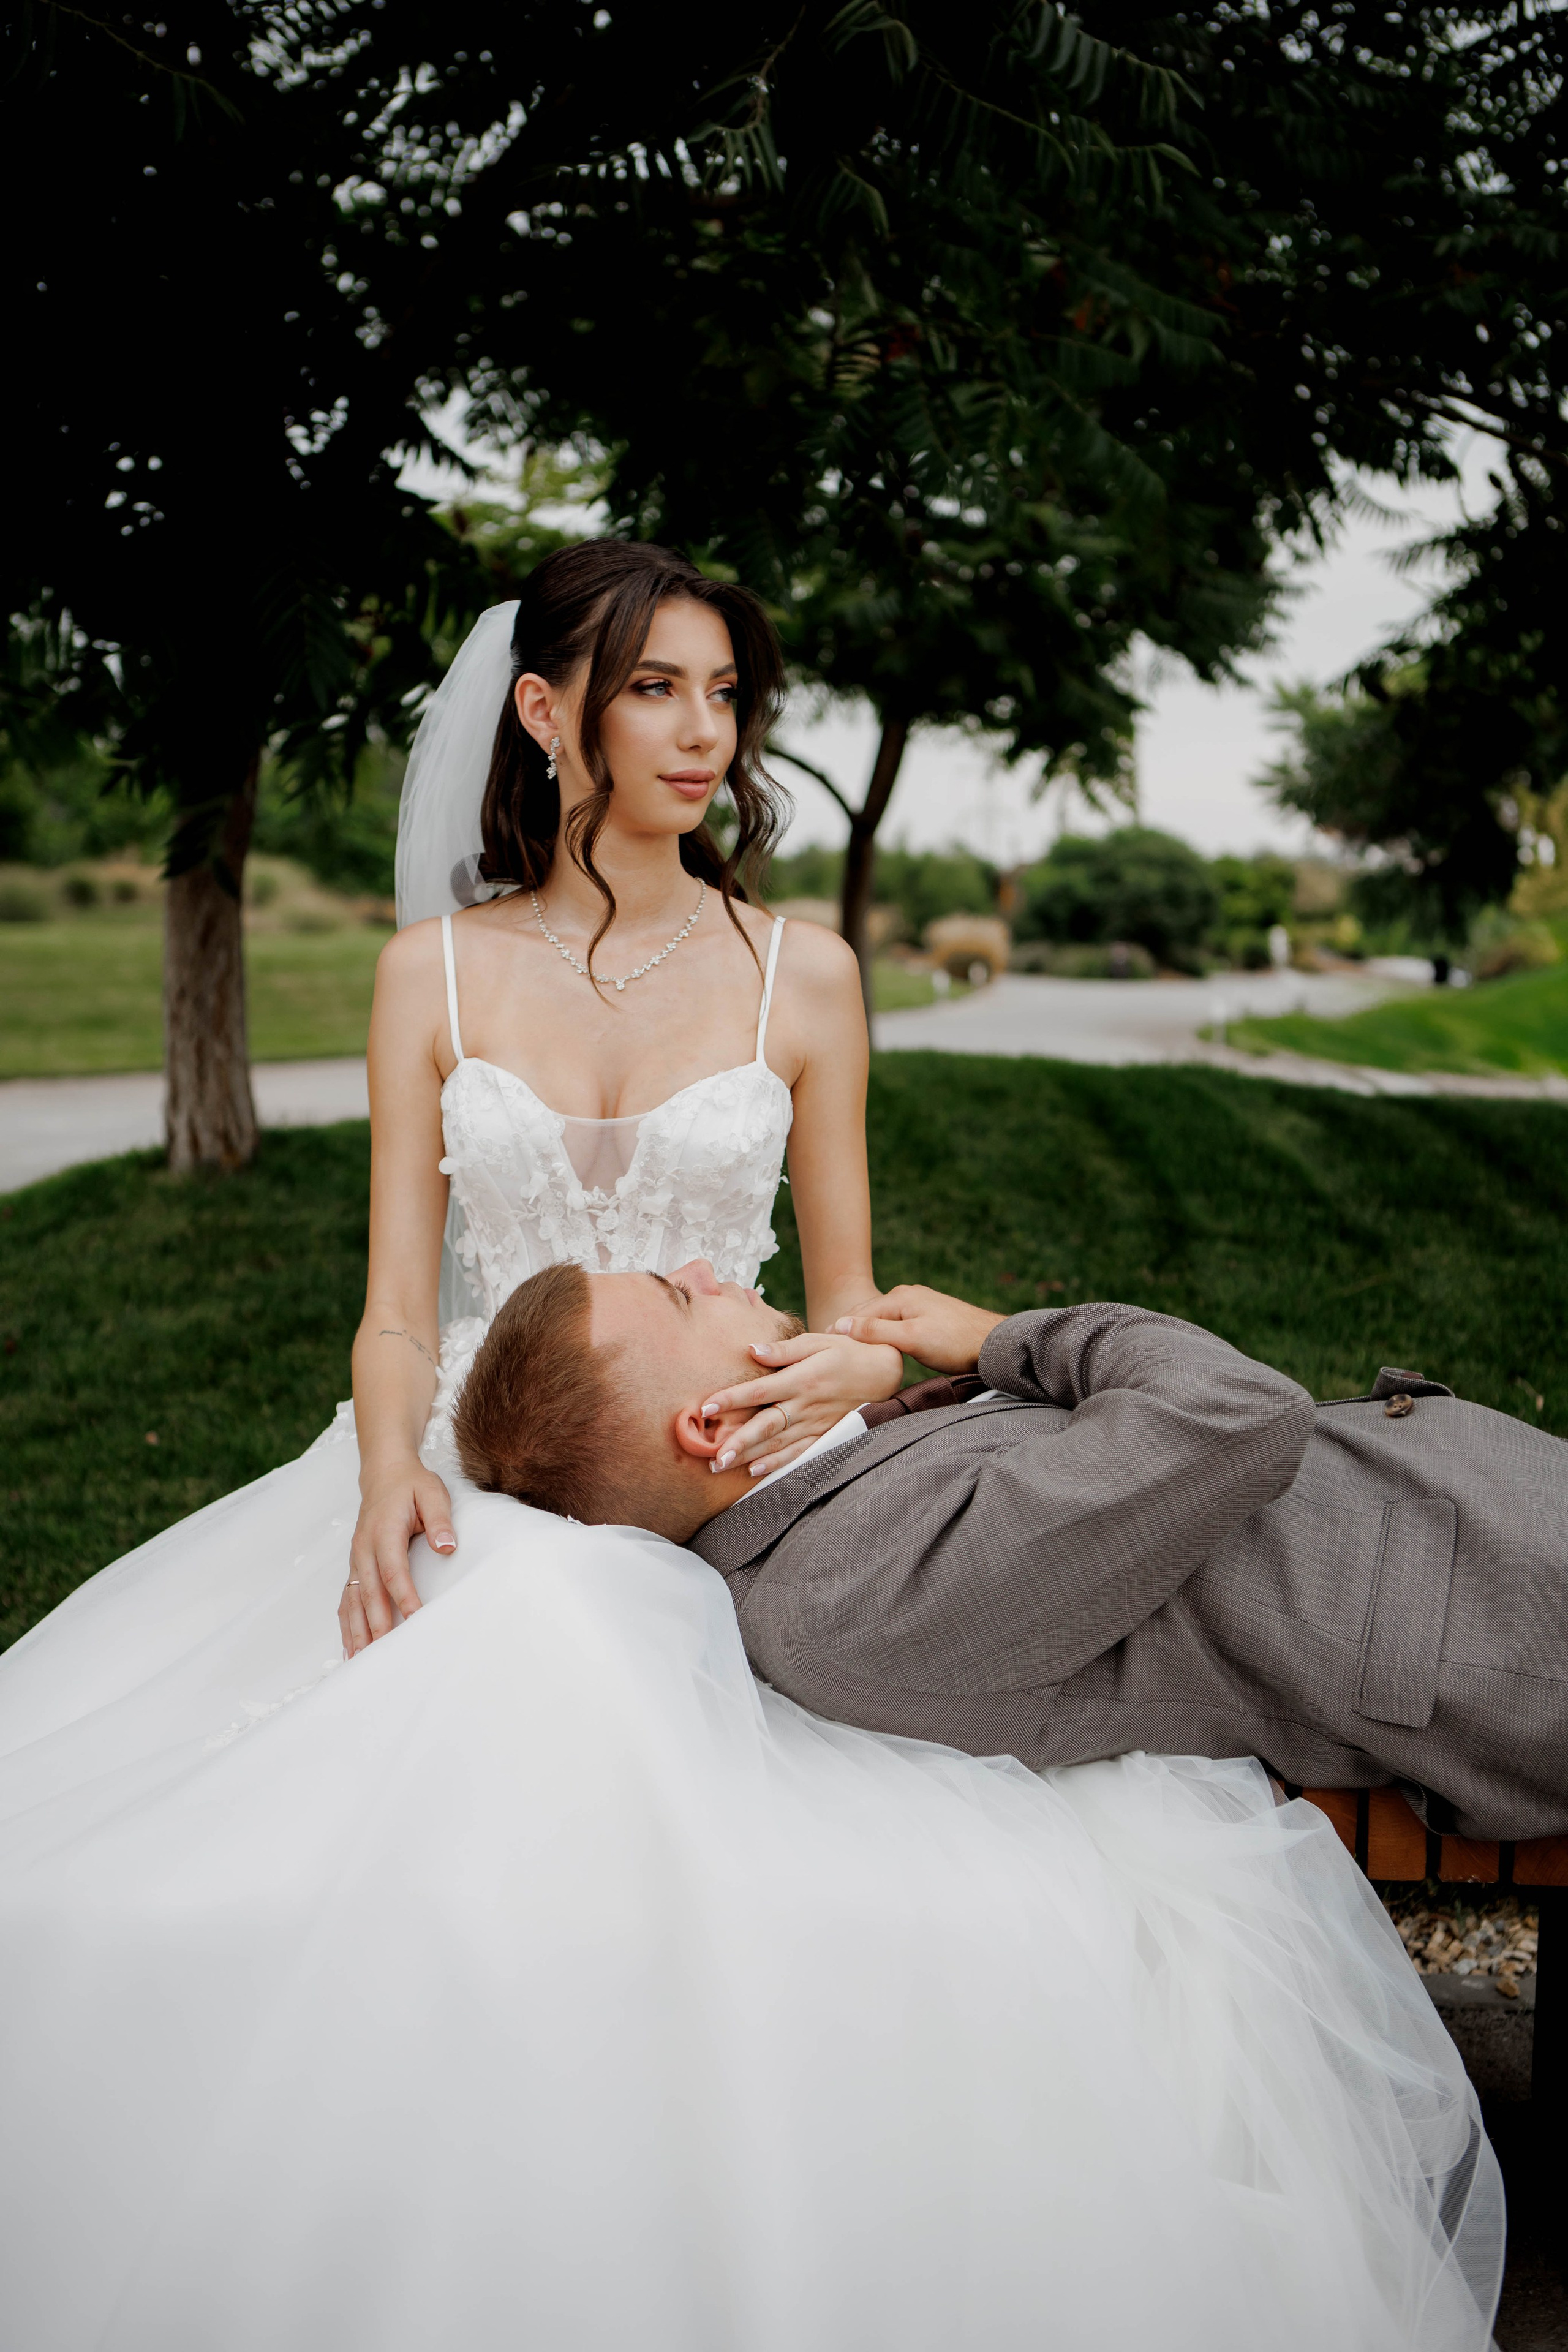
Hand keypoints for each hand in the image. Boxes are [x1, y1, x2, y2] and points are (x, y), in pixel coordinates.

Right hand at [341, 1462, 454, 1655]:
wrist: (384, 1474)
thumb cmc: (412, 1485)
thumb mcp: (432, 1493)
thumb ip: (440, 1519)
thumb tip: (447, 1546)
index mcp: (384, 1531)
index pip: (393, 1570)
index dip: (403, 1596)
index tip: (415, 1619)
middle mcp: (364, 1548)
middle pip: (369, 1592)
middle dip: (376, 1625)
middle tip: (385, 1655)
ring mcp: (356, 1559)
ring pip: (353, 1600)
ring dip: (356, 1631)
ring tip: (360, 1662)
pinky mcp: (355, 1566)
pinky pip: (347, 1599)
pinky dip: (347, 1624)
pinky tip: (350, 1647)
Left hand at [698, 1330, 903, 1478]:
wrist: (884, 1371)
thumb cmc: (846, 1351)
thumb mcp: (818, 1341)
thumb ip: (784, 1350)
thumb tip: (752, 1350)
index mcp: (802, 1379)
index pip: (760, 1390)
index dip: (732, 1399)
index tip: (705, 1408)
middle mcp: (807, 1405)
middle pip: (767, 1425)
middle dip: (738, 1441)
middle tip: (712, 1457)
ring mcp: (817, 1424)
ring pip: (779, 1444)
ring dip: (750, 1456)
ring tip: (722, 1465)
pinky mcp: (826, 1435)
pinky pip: (800, 1453)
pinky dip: (779, 1464)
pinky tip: (756, 1471)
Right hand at [831, 1284, 1004, 1375]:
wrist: (994, 1344)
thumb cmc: (955, 1341)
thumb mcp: (911, 1338)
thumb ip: (876, 1331)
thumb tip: (840, 1325)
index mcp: (901, 1297)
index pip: (859, 1312)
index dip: (838, 1329)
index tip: (819, 1345)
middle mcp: (908, 1297)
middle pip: (869, 1314)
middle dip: (849, 1329)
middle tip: (827, 1349)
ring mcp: (920, 1307)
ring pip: (883, 1321)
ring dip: (866, 1334)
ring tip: (848, 1351)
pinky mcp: (929, 1320)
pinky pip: (896, 1326)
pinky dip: (883, 1336)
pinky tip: (879, 1348)